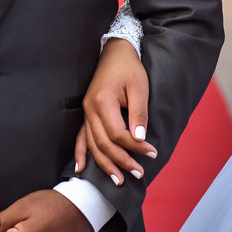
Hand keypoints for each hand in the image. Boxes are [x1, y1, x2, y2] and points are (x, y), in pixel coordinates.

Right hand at [74, 38, 154, 185]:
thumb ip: (139, 114)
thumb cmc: (129, 68)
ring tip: (118, 180)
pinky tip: (81, 169)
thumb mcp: (139, 88)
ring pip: (92, 144)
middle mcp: (90, 109)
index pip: (117, 133)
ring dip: (104, 164)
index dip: (134, 147)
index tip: (151, 152)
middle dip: (121, 161)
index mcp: (103, 101)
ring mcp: (86, 112)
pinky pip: (81, 137)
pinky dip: (81, 153)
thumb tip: (139, 140)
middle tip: (138, 173)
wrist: (115, 51)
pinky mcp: (86, 113)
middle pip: (103, 143)